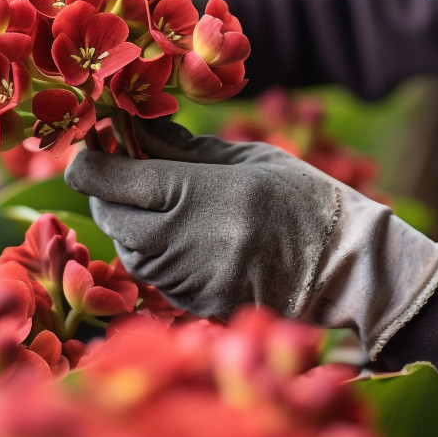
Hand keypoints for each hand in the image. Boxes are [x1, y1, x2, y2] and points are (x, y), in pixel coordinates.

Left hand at [64, 118, 437, 357]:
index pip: (107, 177)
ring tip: (166, 201)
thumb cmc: (304, 202)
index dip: (89, 158)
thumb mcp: (244, 159)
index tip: (95, 141)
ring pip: (127, 249)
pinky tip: (187, 235)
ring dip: (132, 223)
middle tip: (129, 166)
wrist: (348, 271)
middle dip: (110, 191)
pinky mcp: (195, 307)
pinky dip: (158, 253)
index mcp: (194, 193)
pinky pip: (155, 276)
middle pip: (108, 215)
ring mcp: (185, 281)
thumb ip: (182, 148)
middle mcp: (180, 241)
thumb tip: (131, 128)